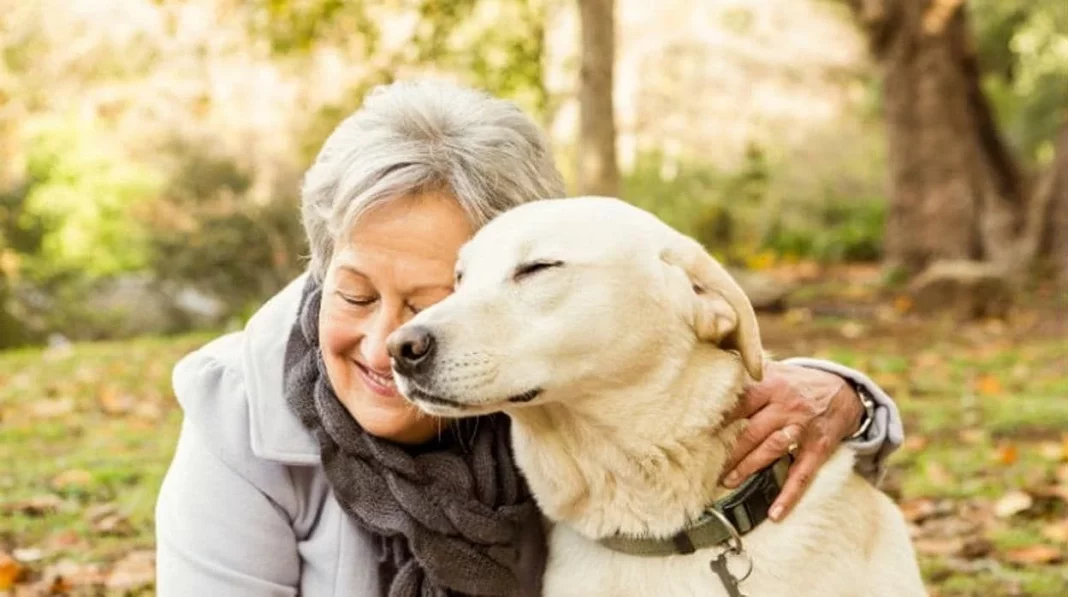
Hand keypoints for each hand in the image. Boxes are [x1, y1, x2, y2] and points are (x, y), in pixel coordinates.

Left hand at [720, 361, 863, 520]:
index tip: (696, 432)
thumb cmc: (797, 384)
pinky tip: (776, 513)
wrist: (844, 392)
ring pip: (771, 450)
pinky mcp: (818, 448)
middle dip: (728, 450)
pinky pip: (802, 474)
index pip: (739, 403)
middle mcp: (786, 405)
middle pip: (751, 430)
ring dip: (748, 468)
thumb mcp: (774, 371)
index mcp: (771, 384)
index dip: (718, 419)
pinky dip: (789, 495)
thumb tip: (708, 381)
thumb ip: (747, 378)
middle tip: (704, 465)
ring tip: (727, 481)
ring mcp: (803, 428)